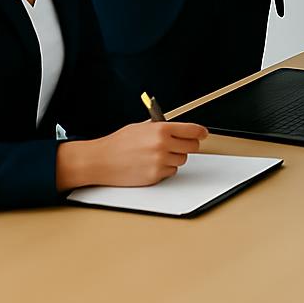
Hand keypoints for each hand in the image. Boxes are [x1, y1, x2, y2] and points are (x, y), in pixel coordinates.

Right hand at [55, 121, 208, 189]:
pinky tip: (152, 164)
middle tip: (181, 144)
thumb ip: (162, 127)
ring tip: (158, 154)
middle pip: (192, 147)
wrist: (100, 161)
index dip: (200, 132)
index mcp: (161, 129)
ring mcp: (159, 162)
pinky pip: (171, 172)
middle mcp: (163, 145)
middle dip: (188, 145)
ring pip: (182, 160)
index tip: (203, 133)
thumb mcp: (142, 126)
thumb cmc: (118, 143)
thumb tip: (180, 128)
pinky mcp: (155, 176)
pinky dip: (165, 169)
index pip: (192, 130)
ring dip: (175, 157)